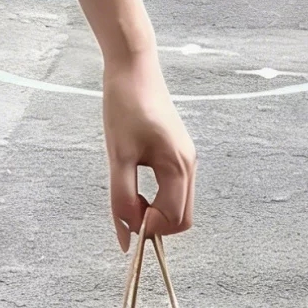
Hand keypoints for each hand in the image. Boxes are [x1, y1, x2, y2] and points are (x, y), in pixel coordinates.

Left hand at [102, 55, 195, 250]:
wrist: (133, 70)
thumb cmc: (125, 107)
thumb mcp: (118, 157)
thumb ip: (122, 200)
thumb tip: (125, 236)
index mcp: (178, 166)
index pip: (174, 219)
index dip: (149, 227)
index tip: (124, 216)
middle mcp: (189, 166)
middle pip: (182, 218)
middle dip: (155, 224)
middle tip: (126, 208)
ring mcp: (186, 160)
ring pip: (178, 206)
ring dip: (154, 211)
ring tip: (127, 195)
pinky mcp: (177, 155)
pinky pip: (173, 190)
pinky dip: (156, 198)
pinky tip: (133, 186)